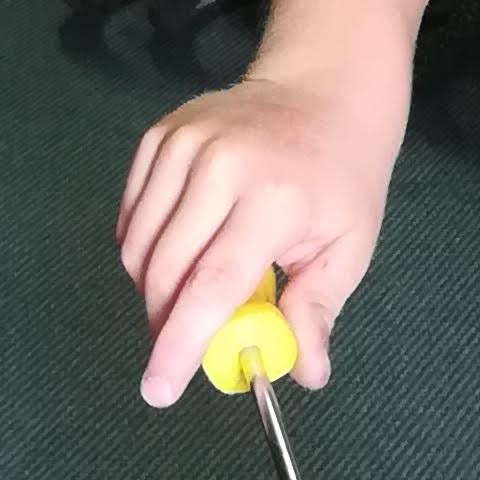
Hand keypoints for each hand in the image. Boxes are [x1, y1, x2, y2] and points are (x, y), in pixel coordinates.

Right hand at [119, 70, 402, 404]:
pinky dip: (142, 251)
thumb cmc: (343, 177)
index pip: (213, 284)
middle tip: (184, 347)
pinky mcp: (158, 136)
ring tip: (188, 297)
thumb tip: (304, 374)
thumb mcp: (349, 247)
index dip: (181, 343)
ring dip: (152, 290)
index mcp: (273, 198)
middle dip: (165, 323)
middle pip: (166, 270)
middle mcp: (219, 166)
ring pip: (137, 247)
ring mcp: (181, 144)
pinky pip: (130, 216)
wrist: (324, 90)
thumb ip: (317, 310)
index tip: (160, 389)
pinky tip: (176, 256)